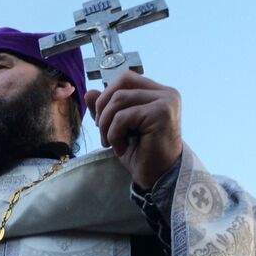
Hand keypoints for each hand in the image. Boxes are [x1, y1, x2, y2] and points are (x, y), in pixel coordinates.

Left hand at [85, 71, 181, 189]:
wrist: (157, 177)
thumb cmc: (141, 153)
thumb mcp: (117, 128)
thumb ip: (106, 109)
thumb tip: (90, 92)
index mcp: (158, 93)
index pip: (126, 79)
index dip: (107, 96)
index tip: (102, 121)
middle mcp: (166, 93)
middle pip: (121, 85)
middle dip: (103, 109)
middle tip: (102, 132)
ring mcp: (166, 102)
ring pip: (119, 99)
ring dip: (106, 124)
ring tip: (110, 142)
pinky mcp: (162, 113)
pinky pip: (123, 117)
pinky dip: (114, 134)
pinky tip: (121, 148)